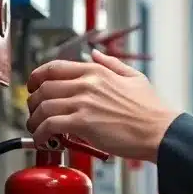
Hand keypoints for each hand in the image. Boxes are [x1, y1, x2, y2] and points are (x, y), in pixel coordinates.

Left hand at [26, 49, 177, 160]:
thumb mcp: (134, 77)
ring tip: (37, 129)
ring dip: (34, 120)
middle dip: (33, 102)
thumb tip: (94, 54)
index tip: (33, 86)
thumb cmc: (151, 109)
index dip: (36, 77)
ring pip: (42, 107)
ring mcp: (83, 103)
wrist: (159, 130)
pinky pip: (49, 125)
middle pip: (43, 87)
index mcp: (96, 71)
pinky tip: (42, 139)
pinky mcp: (82, 123)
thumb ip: (111, 63)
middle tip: (35, 112)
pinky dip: (40, 133)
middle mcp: (86, 84)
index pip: (54, 67)